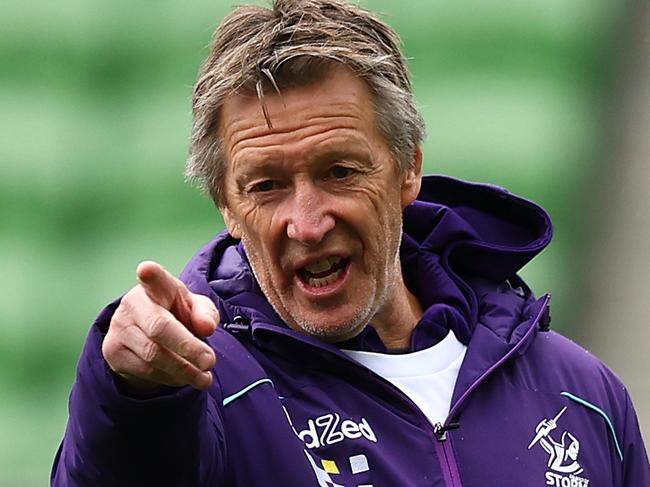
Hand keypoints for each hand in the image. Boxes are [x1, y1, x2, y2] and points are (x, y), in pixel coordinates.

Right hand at [102, 261, 217, 391]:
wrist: (148, 334)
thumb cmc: (176, 313)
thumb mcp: (196, 309)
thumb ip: (205, 314)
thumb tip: (207, 327)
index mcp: (157, 286)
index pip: (154, 278)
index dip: (151, 274)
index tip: (146, 270)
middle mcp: (133, 303)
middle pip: (159, 327)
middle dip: (187, 347)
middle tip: (209, 361)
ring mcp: (119, 327)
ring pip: (153, 354)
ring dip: (183, 370)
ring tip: (204, 377)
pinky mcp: (112, 351)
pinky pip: (145, 370)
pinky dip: (169, 378)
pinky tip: (184, 377)